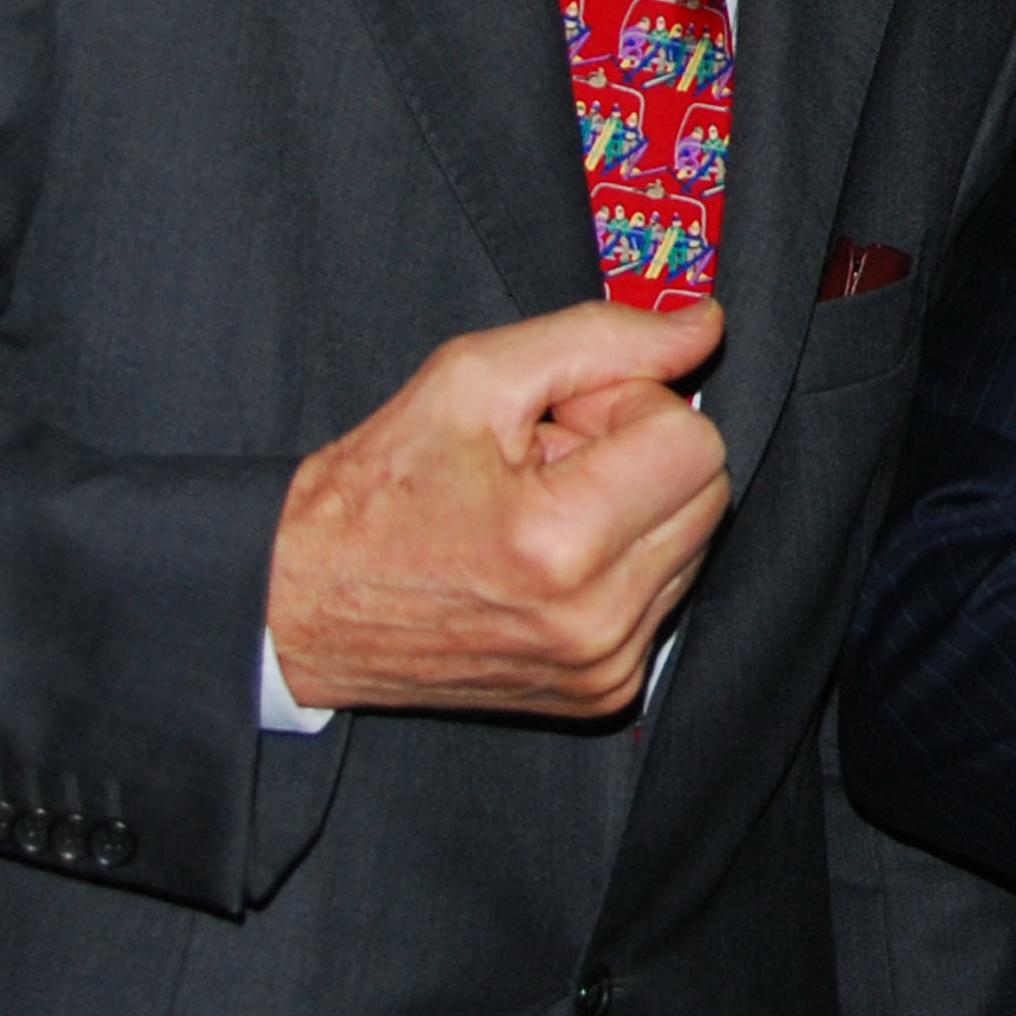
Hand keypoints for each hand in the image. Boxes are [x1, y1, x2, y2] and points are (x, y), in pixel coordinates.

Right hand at [266, 297, 730, 717]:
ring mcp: (604, 666)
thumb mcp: (473, 377)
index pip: (694, 441)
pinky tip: (549, 552)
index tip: (568, 415)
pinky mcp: (604, 692)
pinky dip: (623, 559)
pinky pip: (666, 592)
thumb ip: (600, 339)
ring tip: (542, 504)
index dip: (634, 404)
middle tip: (552, 453)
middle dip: (642, 450)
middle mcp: (595, 620)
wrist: (306, 606)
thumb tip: (704, 324)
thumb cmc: (379, 489)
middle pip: (710, 490)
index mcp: (560, 542)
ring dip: (635, 505)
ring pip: (695, 539)